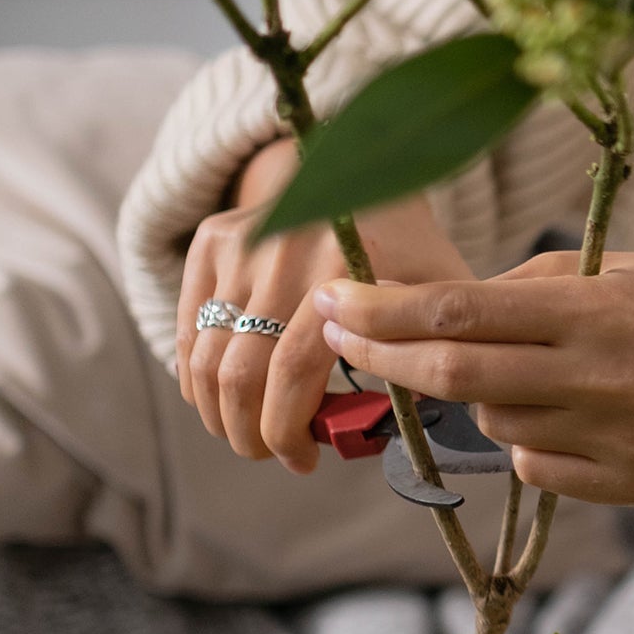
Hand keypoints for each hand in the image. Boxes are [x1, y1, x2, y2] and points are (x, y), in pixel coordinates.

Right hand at [175, 140, 474, 470]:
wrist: (363, 171)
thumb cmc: (413, 252)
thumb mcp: (443, 298)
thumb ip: (430, 355)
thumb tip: (394, 430)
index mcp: (349, 268)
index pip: (292, 371)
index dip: (288, 432)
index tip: (304, 462)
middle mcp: (285, 250)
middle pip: (239, 374)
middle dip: (250, 433)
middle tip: (270, 454)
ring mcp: (242, 242)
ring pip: (203, 358)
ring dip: (219, 413)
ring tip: (249, 434)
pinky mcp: (212, 239)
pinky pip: (190, 328)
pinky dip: (198, 377)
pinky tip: (225, 400)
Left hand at [315, 250, 633, 503]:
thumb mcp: (599, 269)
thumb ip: (513, 292)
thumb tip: (406, 310)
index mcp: (599, 312)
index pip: (464, 314)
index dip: (386, 310)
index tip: (332, 298)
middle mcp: (611, 379)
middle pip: (462, 378)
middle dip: (388, 355)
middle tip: (345, 334)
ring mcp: (622, 439)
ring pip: (497, 425)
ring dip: (483, 397)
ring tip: (536, 371)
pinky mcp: (632, 483)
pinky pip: (534, 466)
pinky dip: (530, 439)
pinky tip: (574, 413)